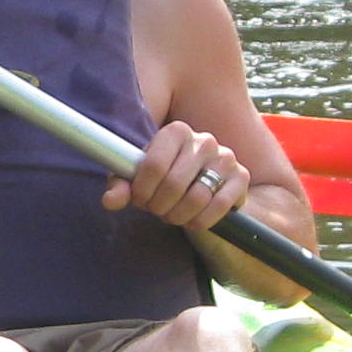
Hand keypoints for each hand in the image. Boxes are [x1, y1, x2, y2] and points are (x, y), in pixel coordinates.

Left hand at [109, 119, 249, 233]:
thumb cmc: (162, 179)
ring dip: (178, 215)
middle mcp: (204, 140)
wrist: (200, 184)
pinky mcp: (241, 177)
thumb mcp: (138, 179)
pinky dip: (201, 220)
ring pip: (197, 197)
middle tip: (156, 211)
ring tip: (172, 215)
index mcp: (176, 131)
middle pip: (173, 184)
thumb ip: (122, 186)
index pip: (153, 165)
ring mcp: (225, 157)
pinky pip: (220, 206)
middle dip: (159, 206)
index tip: (139, 200)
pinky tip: (192, 220)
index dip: (141, 191)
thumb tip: (110, 201)